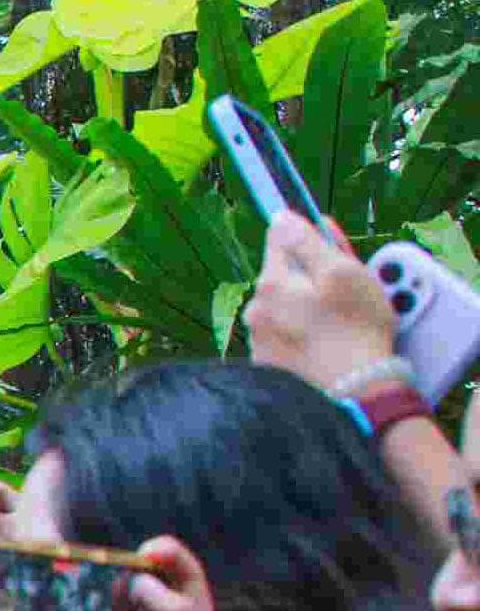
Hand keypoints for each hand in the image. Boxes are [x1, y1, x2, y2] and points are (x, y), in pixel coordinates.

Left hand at [245, 212, 391, 389]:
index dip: (307, 238)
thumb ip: (306, 242)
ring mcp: (259, 341)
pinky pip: (285, 335)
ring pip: (284, 308)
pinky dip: (302, 334)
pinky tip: (323, 343)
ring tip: (337, 324)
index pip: (279, 240)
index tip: (326, 246)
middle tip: (344, 293)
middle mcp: (255, 312)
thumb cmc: (355, 328)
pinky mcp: (267, 365)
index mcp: (271, 284)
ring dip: (305, 307)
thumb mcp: (341, 272)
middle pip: (283, 277)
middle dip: (311, 277)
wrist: (355, 392)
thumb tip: (279, 218)